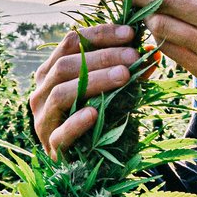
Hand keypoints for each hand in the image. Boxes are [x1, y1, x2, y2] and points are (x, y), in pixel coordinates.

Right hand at [28, 22, 142, 156]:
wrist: (89, 163)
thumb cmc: (99, 118)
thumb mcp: (112, 90)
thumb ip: (128, 71)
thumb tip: (154, 51)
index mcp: (52, 72)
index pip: (71, 42)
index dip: (100, 34)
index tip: (130, 34)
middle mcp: (42, 92)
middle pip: (66, 65)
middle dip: (102, 57)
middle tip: (133, 56)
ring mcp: (43, 120)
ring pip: (61, 93)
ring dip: (95, 81)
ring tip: (124, 76)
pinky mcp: (52, 147)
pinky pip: (61, 133)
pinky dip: (76, 122)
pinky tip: (95, 113)